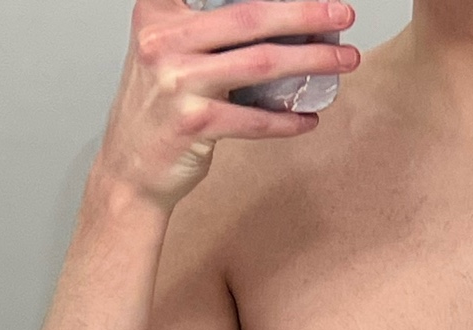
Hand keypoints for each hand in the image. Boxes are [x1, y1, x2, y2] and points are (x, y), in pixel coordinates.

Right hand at [94, 0, 358, 213]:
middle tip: (342, 13)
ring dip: (312, 61)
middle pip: (251, 16)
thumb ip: (204, 29)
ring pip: (261, 63)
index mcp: (159, 12)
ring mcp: (178, 82)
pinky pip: (254, 120)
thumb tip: (276, 18)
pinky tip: (308, 118)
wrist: (128, 170)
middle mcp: (164, 40)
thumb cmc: (156, 110)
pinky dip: (287, 121)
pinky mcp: (193, 124)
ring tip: (343, 60)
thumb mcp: (166, 52)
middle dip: (306, 13)